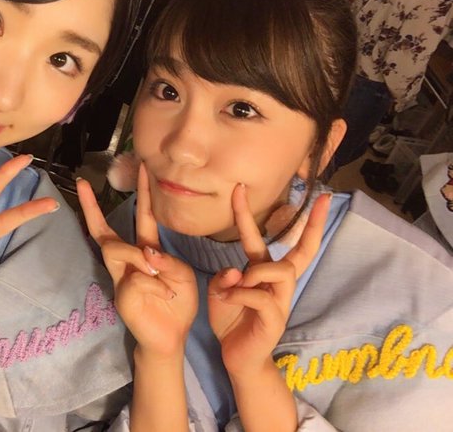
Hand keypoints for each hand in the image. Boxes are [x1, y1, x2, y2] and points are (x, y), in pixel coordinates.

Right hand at [76, 163, 197, 358]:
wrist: (173, 336)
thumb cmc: (177, 303)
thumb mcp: (182, 275)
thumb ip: (166, 260)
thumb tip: (145, 254)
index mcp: (147, 250)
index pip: (142, 216)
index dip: (142, 193)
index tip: (140, 167)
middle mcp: (128, 260)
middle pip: (104, 231)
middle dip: (91, 207)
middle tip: (83, 183)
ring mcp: (121, 276)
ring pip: (118, 249)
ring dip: (141, 257)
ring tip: (160, 276)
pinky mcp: (121, 294)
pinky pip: (136, 278)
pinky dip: (156, 286)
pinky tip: (166, 296)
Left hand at [207, 184, 330, 376]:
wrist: (237, 358)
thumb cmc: (231, 320)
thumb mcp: (220, 293)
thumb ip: (224, 277)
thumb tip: (236, 270)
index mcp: (263, 272)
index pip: (262, 239)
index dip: (249, 213)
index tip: (240, 187)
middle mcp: (278, 283)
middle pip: (303, 252)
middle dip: (314, 226)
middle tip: (324, 201)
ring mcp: (280, 301)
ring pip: (281, 271)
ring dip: (256, 272)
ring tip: (236, 284)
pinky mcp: (275, 319)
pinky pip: (261, 297)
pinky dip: (240, 294)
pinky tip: (226, 299)